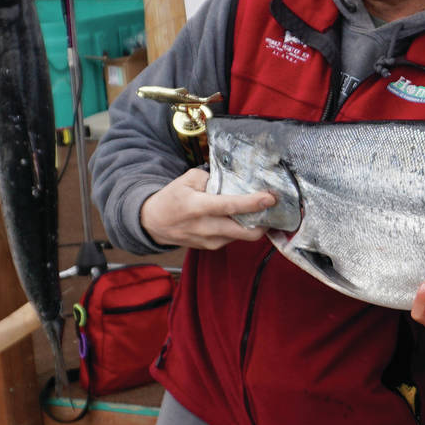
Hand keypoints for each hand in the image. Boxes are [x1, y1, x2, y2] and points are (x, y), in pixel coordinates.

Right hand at [139, 167, 274, 249]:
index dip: (253, 203)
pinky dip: (241, 229)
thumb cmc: (171, 198)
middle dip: (264, 222)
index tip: (270, 198)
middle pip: (245, 231)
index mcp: (198, 206)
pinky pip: (233, 238)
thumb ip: (211, 177)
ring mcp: (209, 241)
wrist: (152, 223)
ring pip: (242, 236)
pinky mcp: (211, 247)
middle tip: (272, 208)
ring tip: (258, 211)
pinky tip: (240, 218)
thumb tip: (234, 180)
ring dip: (254, 225)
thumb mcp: (186, 180)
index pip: (230, 206)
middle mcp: (205, 227)